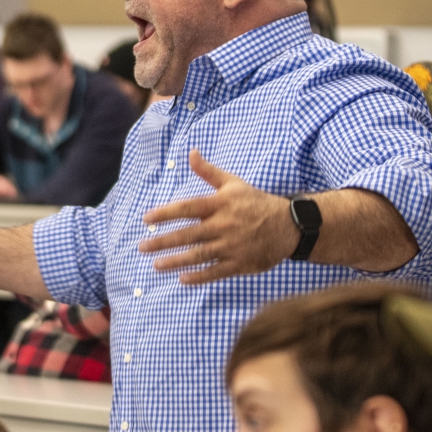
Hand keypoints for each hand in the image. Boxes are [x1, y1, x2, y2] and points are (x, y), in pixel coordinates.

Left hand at [138, 149, 298, 283]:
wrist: (289, 226)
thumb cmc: (255, 202)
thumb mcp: (233, 183)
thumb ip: (208, 172)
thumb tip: (191, 152)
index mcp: (220, 204)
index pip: (188, 208)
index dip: (165, 213)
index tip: (146, 219)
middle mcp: (224, 225)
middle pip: (188, 235)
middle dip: (163, 242)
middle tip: (142, 247)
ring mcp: (232, 246)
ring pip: (199, 255)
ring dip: (175, 261)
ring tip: (156, 265)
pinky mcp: (241, 263)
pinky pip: (216, 272)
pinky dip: (200, 276)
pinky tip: (183, 278)